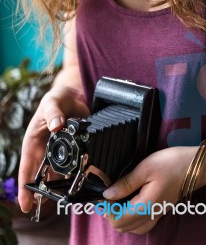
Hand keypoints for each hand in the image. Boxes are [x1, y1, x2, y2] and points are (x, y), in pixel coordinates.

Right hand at [18, 86, 88, 212]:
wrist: (73, 96)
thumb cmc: (56, 99)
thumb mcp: (52, 103)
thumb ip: (54, 113)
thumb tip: (57, 125)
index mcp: (34, 141)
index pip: (28, 166)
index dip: (26, 187)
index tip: (26, 204)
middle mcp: (45, 149)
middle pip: (42, 175)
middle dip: (43, 192)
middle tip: (47, 207)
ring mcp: (59, 151)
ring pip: (58, 173)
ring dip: (60, 186)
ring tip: (65, 200)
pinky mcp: (73, 149)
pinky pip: (74, 165)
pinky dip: (77, 174)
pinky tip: (82, 182)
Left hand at [102, 146, 200, 234]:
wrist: (197, 165)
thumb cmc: (172, 163)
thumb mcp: (146, 167)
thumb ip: (126, 183)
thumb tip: (107, 195)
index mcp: (146, 205)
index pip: (119, 220)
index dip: (107, 210)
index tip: (102, 194)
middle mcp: (152, 214)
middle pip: (125, 227)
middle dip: (112, 214)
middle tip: (108, 194)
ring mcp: (158, 213)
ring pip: (135, 227)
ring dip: (122, 217)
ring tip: (117, 198)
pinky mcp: (163, 209)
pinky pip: (143, 222)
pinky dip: (133, 216)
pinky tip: (131, 201)